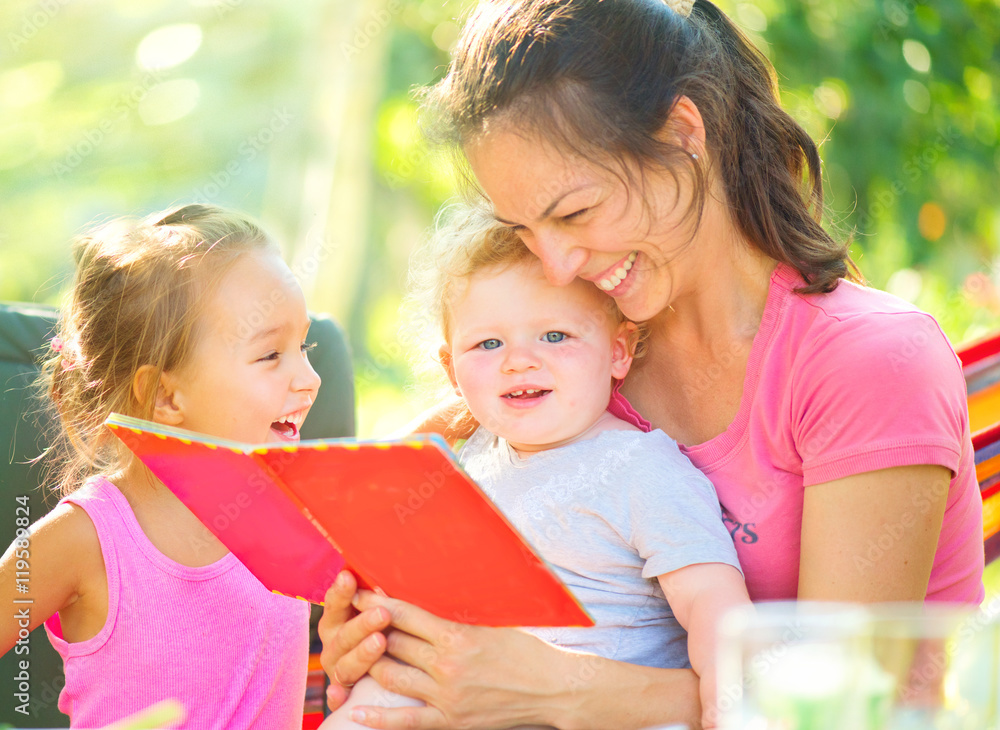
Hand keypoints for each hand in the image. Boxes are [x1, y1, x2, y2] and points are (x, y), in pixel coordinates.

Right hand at [318, 572, 391, 710]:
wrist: (391, 670)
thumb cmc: (387, 630)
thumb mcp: (382, 611)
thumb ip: (379, 597)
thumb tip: (380, 570)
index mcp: (338, 621)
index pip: (335, 604)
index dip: (341, 592)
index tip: (349, 577)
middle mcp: (334, 645)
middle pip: (343, 635)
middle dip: (362, 623)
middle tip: (383, 613)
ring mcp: (338, 670)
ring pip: (345, 664)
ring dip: (361, 654)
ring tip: (379, 642)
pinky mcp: (344, 695)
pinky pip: (338, 698)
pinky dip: (337, 696)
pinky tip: (340, 694)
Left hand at [349, 591, 567, 728]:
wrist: (554, 690)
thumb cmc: (528, 652)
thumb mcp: (491, 627)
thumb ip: (456, 623)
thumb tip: (427, 611)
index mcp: (458, 636)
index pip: (406, 615)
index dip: (378, 604)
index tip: (360, 595)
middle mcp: (447, 665)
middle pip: (393, 643)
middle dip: (369, 629)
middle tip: (350, 619)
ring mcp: (446, 696)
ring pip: (392, 676)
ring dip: (371, 664)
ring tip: (355, 653)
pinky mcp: (451, 720)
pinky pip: (406, 721)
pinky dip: (379, 717)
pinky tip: (357, 709)